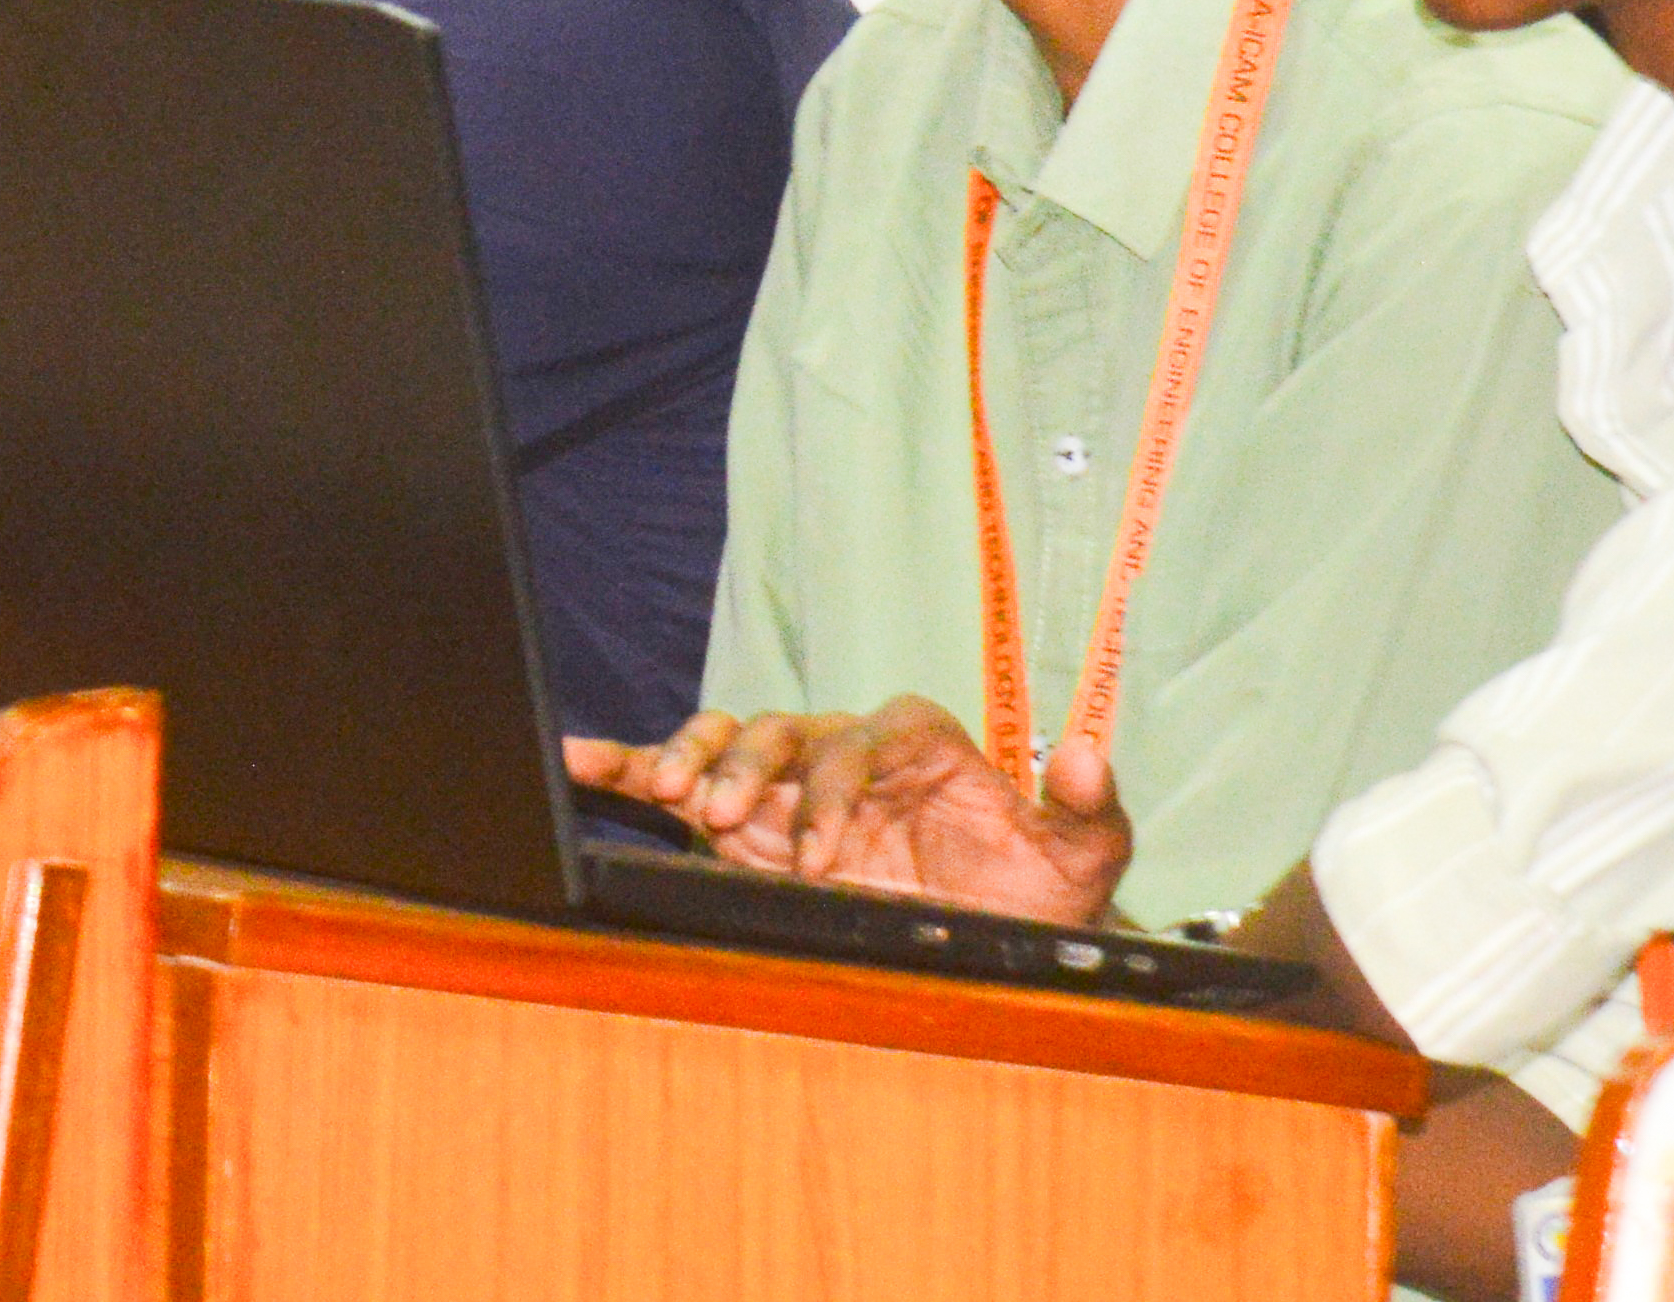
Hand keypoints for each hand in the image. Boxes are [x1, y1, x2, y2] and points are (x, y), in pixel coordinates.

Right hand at [559, 698, 1129, 922]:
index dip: (834, 784)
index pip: (860, 737)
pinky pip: (678, 779)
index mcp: (916, 743)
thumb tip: (1084, 752)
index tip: (823, 849)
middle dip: (749, 768)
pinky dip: (628, 764)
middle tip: (728, 816)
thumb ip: (1093, 808)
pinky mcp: (747, 823)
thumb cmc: (1035, 897)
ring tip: (672, 796)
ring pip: (728, 739)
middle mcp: (845, 753)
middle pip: (782, 729)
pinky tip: (580, 759)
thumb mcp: (1082, 859)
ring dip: (695, 759)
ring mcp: (789, 786)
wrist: (991, 944)